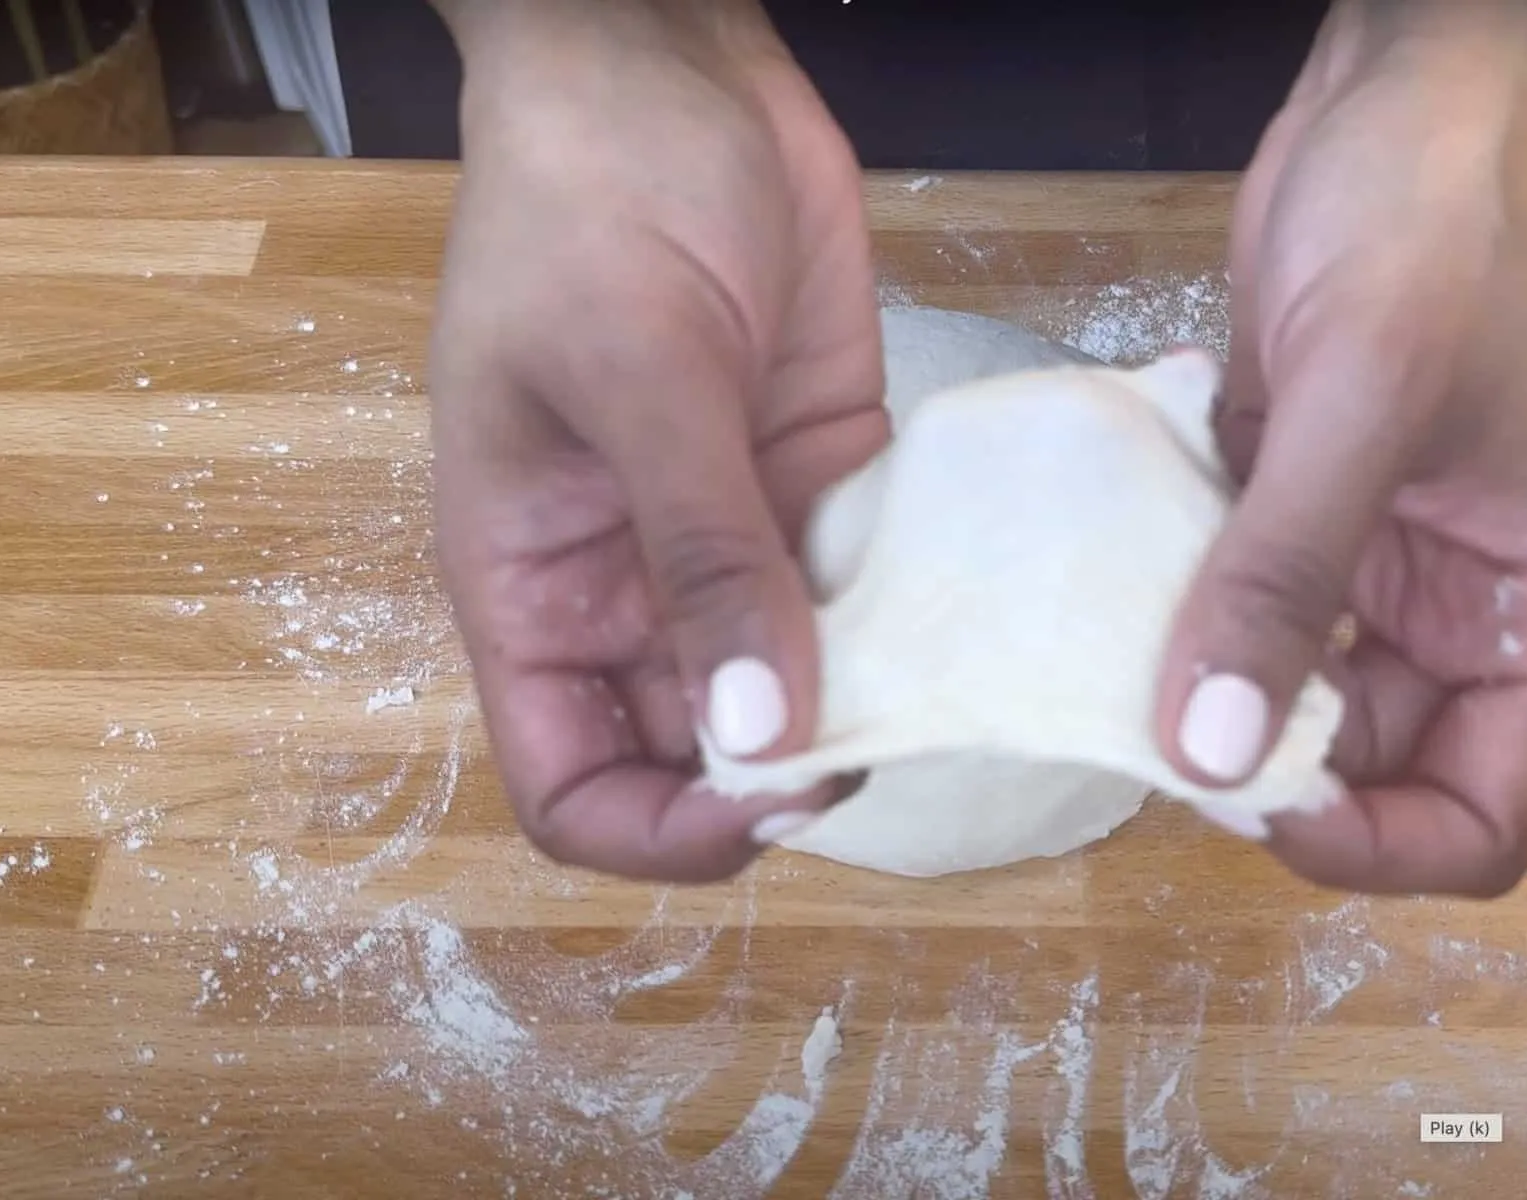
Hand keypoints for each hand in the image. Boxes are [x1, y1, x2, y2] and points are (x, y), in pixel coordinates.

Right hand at [426, 0, 883, 880]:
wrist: (668, 64)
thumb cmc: (594, 201)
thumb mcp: (639, 375)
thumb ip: (700, 555)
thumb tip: (759, 741)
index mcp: (538, 584)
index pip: (574, 783)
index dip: (661, 829)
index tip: (772, 800)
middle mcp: (634, 587)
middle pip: (699, 756)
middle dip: (785, 776)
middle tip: (891, 738)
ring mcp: (733, 538)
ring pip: (800, 684)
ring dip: (871, 702)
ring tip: (959, 686)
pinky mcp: (819, 482)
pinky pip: (872, 590)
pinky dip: (924, 613)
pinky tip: (988, 607)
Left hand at [1156, 2, 1526, 894]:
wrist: (1414, 81)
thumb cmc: (1442, 222)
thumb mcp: (1365, 397)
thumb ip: (1286, 579)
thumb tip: (1209, 756)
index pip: (1483, 816)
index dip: (1379, 848)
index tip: (1255, 807)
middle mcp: (1457, 606)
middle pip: (1369, 769)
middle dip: (1265, 769)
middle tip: (1145, 730)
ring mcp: (1374, 553)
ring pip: (1284, 686)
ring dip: (1202, 687)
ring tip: (1105, 664)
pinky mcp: (1299, 498)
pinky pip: (1235, 597)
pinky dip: (1173, 602)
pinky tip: (1103, 578)